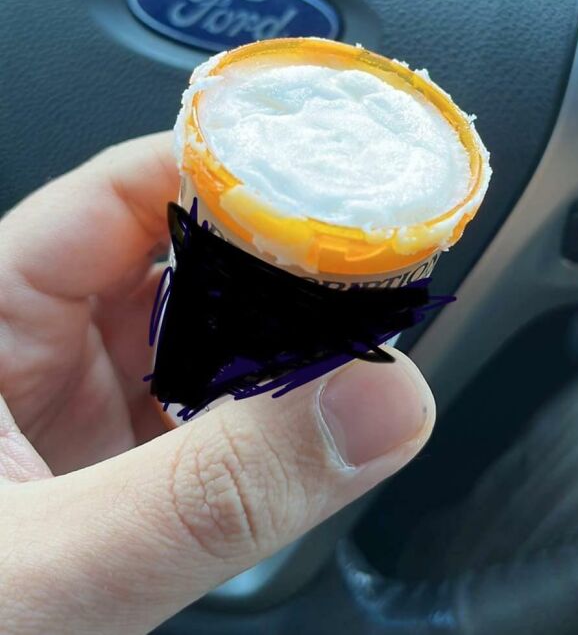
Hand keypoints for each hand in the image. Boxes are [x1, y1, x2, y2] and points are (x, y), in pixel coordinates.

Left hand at [0, 133, 434, 634]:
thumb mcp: (47, 572)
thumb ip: (205, 495)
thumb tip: (373, 406)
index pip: (120, 194)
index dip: (228, 174)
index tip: (329, 184)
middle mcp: (36, 349)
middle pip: (181, 260)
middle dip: (279, 265)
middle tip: (370, 274)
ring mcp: (83, 412)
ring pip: (207, 342)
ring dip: (282, 349)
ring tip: (354, 350)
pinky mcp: (120, 472)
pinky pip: (212, 418)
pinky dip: (268, 422)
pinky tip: (310, 429)